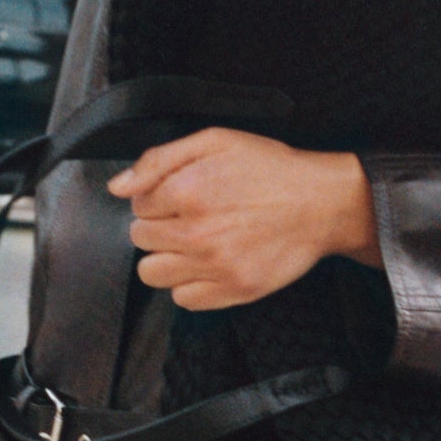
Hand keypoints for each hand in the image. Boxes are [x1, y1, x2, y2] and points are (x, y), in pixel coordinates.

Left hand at [107, 126, 379, 310]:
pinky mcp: (233, 291)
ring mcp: (214, 266)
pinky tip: (208, 264)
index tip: (180, 196)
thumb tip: (119, 186)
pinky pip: (183, 299)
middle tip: (190, 217)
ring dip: (166, 258)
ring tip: (192, 244)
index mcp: (187, 191)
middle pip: (141, 239)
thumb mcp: (215, 141)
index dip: (157, 198)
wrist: (321, 204)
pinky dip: (189, 284)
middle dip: (159, 226)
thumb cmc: (271, 169)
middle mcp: (196, 233)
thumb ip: (159, 160)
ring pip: (152, 273)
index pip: (137, 205)